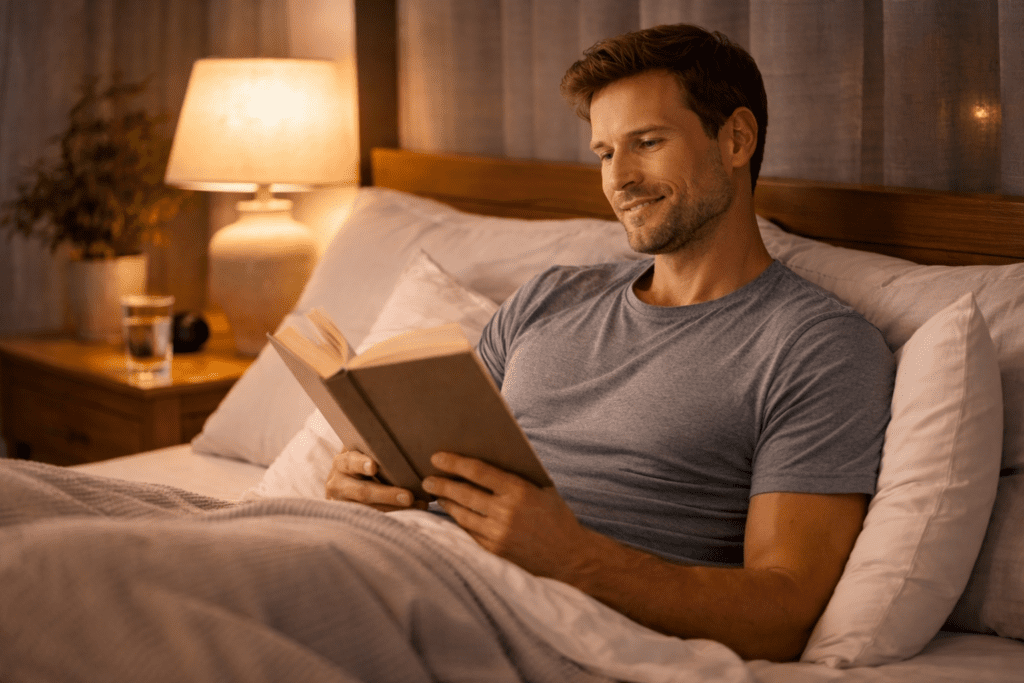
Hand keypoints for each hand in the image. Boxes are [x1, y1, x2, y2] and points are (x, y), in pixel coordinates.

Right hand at [324, 447, 427, 511]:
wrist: (343, 486)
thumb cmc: (361, 463)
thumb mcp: (360, 453)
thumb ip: (372, 448)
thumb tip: (403, 430)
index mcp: (342, 463)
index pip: (350, 462)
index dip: (361, 464)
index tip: (374, 467)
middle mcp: (338, 484)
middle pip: (362, 492)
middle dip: (387, 495)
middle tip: (408, 496)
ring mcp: (343, 503)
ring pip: (370, 509)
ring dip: (396, 508)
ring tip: (419, 504)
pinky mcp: (351, 517)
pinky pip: (374, 519)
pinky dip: (395, 515)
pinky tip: (415, 511)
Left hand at [423, 451, 595, 580]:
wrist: (569, 557)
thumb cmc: (556, 517)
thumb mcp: (542, 489)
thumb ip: (516, 477)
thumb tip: (485, 463)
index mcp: (519, 491)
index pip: (479, 472)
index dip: (455, 463)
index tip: (437, 457)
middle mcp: (506, 513)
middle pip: (463, 494)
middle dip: (441, 484)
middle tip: (427, 479)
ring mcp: (498, 534)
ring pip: (461, 515)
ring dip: (446, 503)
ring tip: (437, 494)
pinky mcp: (494, 552)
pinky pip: (468, 533)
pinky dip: (458, 522)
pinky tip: (453, 515)